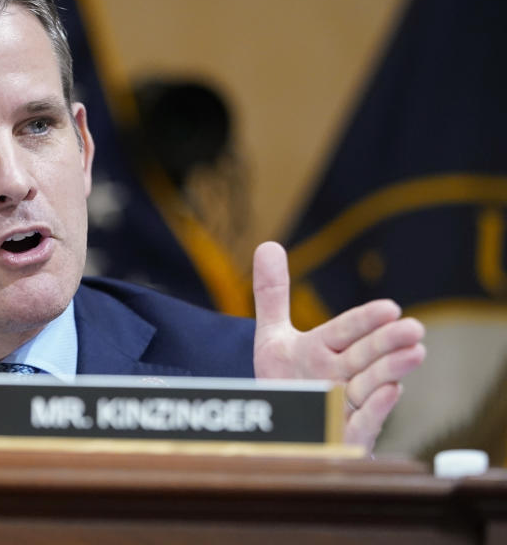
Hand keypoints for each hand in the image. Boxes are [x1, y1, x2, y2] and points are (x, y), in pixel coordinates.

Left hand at [251, 241, 424, 451]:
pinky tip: (391, 392)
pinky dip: (374, 410)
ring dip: (391, 372)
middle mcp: (340, 377)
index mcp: (324, 351)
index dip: (365, 321)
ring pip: (370, 388)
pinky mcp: (345, 439)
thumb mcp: (273, 339)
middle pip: (365, 357)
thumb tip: (268, 245)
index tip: (389, 307)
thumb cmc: (286, 385)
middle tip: (414, 328)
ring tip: (415, 353)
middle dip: (387, 343)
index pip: (345, 332)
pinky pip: (361, 425)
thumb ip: (273, 296)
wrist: (281, 434)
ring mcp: (345, 409)